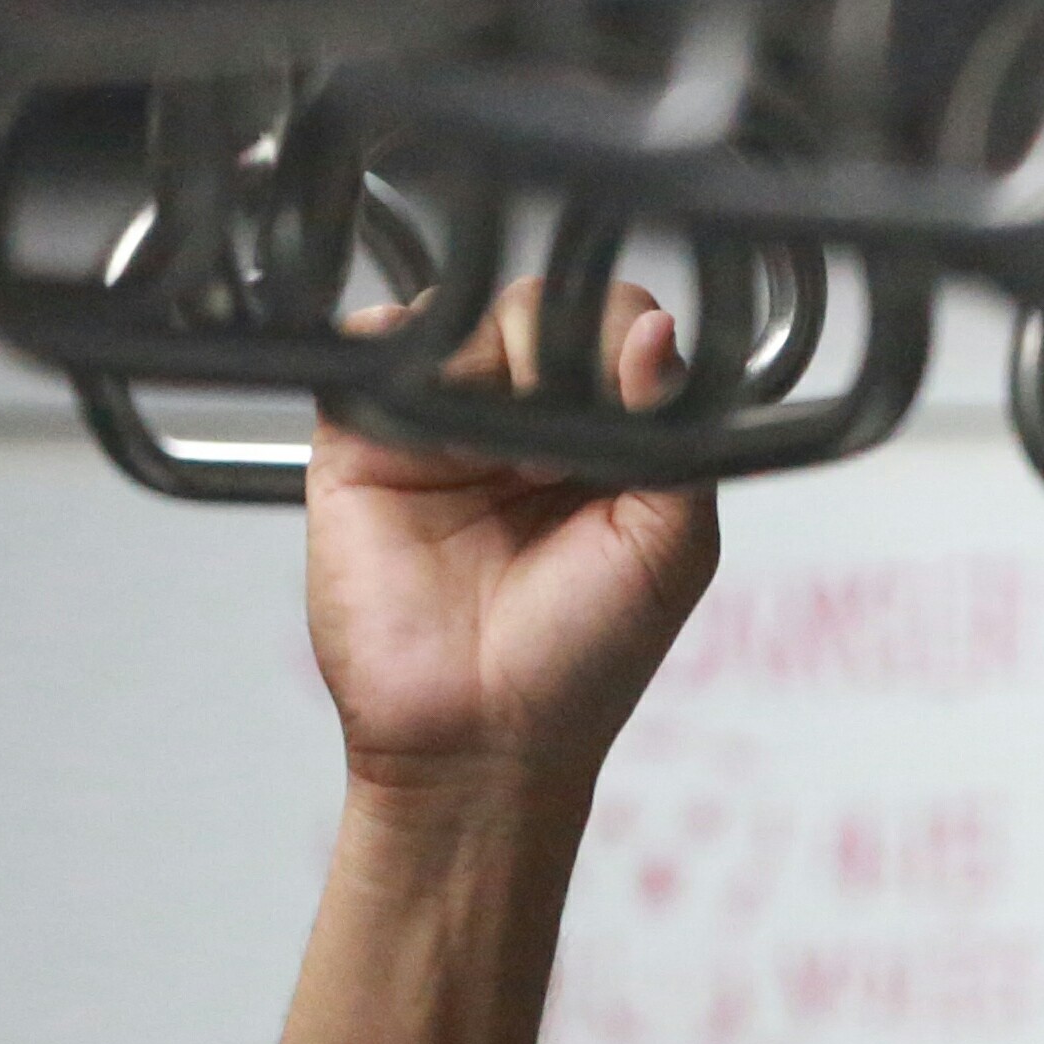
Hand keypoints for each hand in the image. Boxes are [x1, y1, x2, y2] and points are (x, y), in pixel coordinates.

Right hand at [306, 277, 722, 803]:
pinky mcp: (364, 435)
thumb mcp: (672, 547)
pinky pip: (372, 346)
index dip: (618, 344)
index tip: (620, 410)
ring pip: (460, 312)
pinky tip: (435, 426)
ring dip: (487, 363)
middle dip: (554, 353)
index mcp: (610, 437)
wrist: (478, 737)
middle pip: (538, 306)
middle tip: (556, 453)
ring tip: (503, 461)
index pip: (618, 325)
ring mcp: (443, 422)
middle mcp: (527, 419)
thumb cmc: (582, 659)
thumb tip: (660, 330)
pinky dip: (399, 352)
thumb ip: (679, 432)